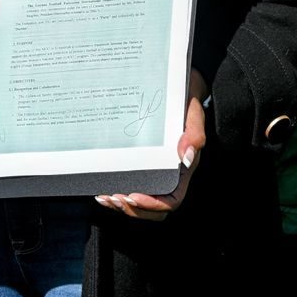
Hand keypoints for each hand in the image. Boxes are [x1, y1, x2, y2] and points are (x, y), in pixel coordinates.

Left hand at [98, 72, 205, 220]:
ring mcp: (156, 171)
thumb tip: (185, 156)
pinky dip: (116, 192)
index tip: (134, 196)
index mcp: (184, 170)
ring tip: (106, 197)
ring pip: (141, 202)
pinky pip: (131, 185)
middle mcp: (170, 175)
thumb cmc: (186, 101)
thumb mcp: (193, 112)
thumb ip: (194, 133)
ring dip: (123, 205)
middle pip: (154, 209)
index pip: (171, 200)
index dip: (153, 205)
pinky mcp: (142, 164)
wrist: (179, 87)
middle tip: (114, 197)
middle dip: (133, 209)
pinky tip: (102, 187)